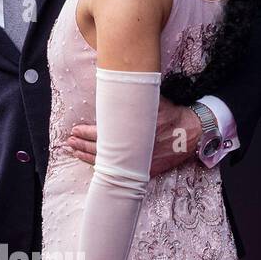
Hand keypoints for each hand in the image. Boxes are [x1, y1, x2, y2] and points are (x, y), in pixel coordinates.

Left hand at [66, 97, 200, 176]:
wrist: (190, 133)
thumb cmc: (170, 113)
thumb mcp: (151, 100)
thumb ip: (132, 98)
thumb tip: (112, 86)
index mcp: (134, 131)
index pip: (103, 134)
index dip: (86, 133)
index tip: (75, 130)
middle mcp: (134, 150)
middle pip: (101, 150)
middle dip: (82, 146)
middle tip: (70, 142)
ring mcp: (139, 163)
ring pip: (108, 164)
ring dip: (88, 157)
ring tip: (74, 152)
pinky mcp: (144, 171)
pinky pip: (120, 173)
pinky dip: (105, 169)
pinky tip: (93, 165)